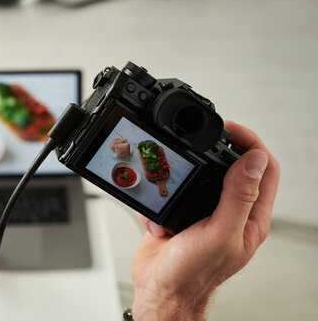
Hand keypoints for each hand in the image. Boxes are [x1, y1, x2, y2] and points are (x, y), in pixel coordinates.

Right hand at [131, 121, 280, 319]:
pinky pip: (170, 194)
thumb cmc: (192, 274)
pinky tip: (157, 217)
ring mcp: (204, 214)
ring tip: (169, 180)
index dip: (250, 143)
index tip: (229, 129)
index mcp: (250, 218)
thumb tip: (255, 160)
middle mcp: (230, 214)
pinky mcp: (179, 216)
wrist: (160, 292)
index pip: (264, 169)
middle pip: (233, 166)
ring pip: (198, 177)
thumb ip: (239, 197)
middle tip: (198, 140)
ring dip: (180, 176)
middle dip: (214, 151)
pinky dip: (160, 199)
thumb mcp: (219, 233)